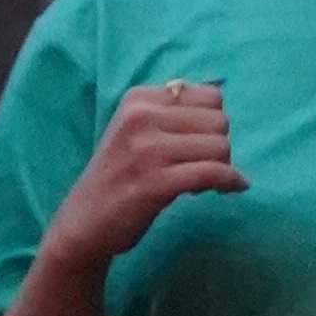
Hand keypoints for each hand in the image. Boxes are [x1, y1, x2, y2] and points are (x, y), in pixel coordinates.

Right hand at [49, 78, 236, 266]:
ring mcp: (147, 149)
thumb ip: (172, 111)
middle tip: (200, 166)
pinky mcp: (156, 181)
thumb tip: (219, 94)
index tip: (198, 143)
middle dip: (219, 147)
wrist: (84, 220)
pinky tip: (229, 189)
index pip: (210, 96)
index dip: (213, 123)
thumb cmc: (119, 174)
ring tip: (199, 181)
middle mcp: (141, 117)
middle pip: (219, 121)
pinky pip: (214, 173)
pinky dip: (230, 182)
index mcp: (138, 99)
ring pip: (220, 147)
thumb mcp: (137, 129)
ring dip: (222, 167)